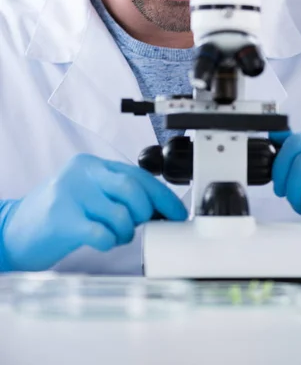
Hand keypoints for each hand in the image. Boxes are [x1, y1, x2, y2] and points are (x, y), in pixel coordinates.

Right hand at [0, 154, 186, 271]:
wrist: (14, 231)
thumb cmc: (58, 214)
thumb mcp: (88, 192)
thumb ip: (118, 193)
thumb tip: (159, 208)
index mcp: (92, 164)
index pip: (138, 175)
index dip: (164, 196)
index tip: (178, 214)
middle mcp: (82, 173)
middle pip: (133, 190)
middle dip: (145, 214)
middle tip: (138, 226)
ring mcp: (71, 194)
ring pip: (121, 214)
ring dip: (126, 232)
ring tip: (115, 235)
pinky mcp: (62, 220)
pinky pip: (102, 233)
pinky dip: (110, 242)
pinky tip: (102, 241)